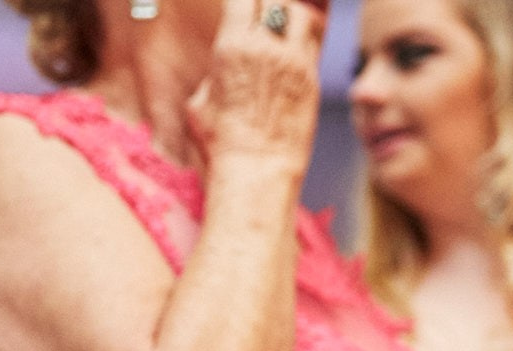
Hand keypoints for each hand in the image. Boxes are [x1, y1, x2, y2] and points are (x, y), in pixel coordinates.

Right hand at [183, 0, 325, 172]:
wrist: (257, 171)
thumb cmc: (221, 144)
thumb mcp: (199, 102)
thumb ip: (215, 73)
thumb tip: (221, 69)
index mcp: (233, 46)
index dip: (241, 2)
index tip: (239, 11)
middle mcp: (266, 47)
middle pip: (273, 1)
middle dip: (265, 7)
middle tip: (261, 18)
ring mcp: (294, 62)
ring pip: (300, 15)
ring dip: (290, 17)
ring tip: (282, 30)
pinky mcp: (312, 80)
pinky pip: (313, 44)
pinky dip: (303, 41)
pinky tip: (293, 53)